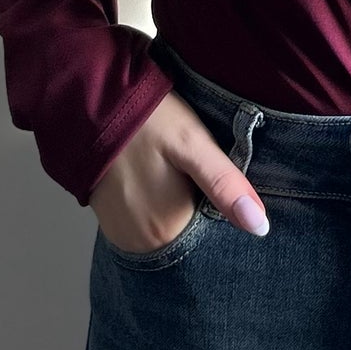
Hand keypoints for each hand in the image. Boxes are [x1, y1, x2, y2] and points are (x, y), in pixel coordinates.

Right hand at [89, 91, 270, 251]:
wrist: (91, 104)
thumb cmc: (147, 121)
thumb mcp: (193, 145)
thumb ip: (224, 186)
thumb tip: (260, 227)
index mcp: (165, 233)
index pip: (212, 244)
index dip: (226, 220)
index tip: (236, 197)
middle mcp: (141, 245)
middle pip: (190, 238)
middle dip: (206, 217)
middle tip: (207, 180)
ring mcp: (123, 235)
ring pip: (170, 232)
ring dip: (183, 213)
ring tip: (187, 181)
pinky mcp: (112, 222)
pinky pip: (148, 225)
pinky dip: (162, 210)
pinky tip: (168, 184)